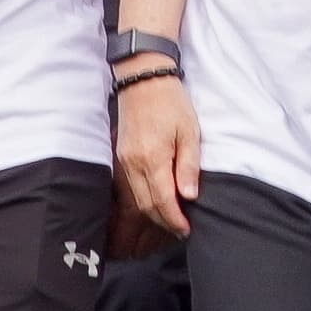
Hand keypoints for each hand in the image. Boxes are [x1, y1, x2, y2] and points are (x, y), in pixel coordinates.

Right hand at [117, 74, 201, 235]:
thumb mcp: (189, 132)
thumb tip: (189, 197)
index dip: (174, 220)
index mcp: (152, 158)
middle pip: (147, 205)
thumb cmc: (171, 103)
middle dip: (164, 222)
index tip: (186, 230)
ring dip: (153, 214)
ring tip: (171, 220)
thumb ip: (188, 166)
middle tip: (181, 230)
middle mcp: (133, 164)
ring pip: (136, 199)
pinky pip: (130, 187)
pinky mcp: (120, 156)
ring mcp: (124, 161)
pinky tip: (156, 201)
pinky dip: (143, 200)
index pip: (162, 200)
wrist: (143, 79)